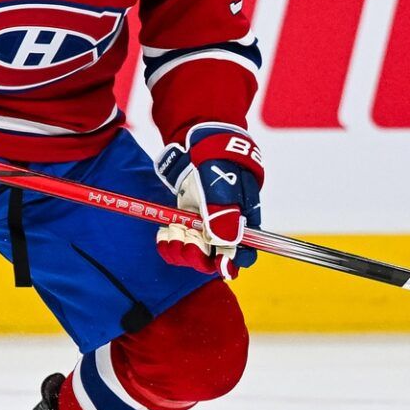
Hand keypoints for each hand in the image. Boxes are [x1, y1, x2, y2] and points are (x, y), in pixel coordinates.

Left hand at [154, 126, 263, 279]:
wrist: (199, 144)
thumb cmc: (218, 163)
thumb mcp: (222, 187)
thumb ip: (224, 215)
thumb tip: (228, 246)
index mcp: (243, 222)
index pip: (244, 255)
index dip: (231, 264)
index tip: (218, 265)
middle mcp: (224, 228)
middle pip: (213, 258)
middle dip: (197, 255)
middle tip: (186, 240)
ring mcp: (204, 225)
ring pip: (193, 252)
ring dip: (180, 248)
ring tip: (172, 232)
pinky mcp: (187, 220)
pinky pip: (179, 241)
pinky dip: (170, 241)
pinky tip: (164, 232)